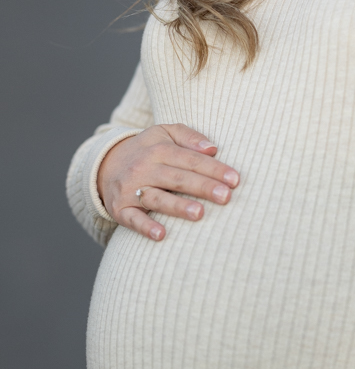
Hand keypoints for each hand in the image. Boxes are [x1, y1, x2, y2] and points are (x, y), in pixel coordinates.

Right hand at [96, 125, 239, 241]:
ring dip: (178, 206)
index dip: (214, 169)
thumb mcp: (165, 133)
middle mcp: (144, 168)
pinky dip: (145, 227)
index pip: (191, 159)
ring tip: (200, 213)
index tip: (234, 179)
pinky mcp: (120, 209)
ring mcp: (131, 189)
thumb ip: (189, 137)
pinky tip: (161, 234)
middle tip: (225, 196)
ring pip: (157, 198)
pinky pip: (133, 219)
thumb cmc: (147, 150)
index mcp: (159, 149)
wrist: (106, 164)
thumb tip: (213, 148)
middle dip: (203, 187)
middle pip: (178, 178)